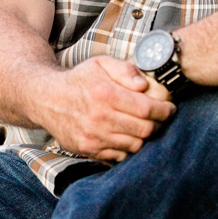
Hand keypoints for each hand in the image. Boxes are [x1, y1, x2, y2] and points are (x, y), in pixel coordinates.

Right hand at [35, 56, 174, 161]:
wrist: (46, 99)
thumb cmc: (79, 79)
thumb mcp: (101, 63)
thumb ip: (126, 70)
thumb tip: (144, 85)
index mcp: (106, 94)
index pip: (147, 109)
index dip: (165, 111)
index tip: (170, 108)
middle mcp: (99, 118)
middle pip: (145, 129)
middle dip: (159, 125)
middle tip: (162, 119)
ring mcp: (92, 136)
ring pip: (134, 145)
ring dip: (145, 137)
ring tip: (146, 127)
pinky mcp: (87, 149)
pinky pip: (118, 155)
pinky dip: (128, 148)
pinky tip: (128, 136)